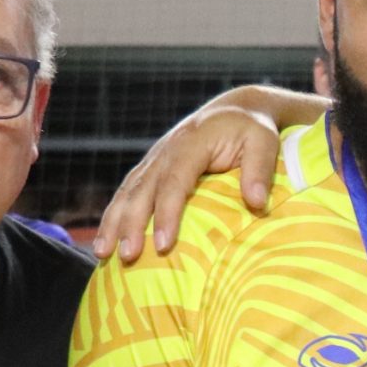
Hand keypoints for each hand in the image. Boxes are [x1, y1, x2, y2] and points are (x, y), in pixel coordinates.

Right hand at [93, 101, 284, 261]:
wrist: (235, 110)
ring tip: (102, 253)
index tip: (163, 244)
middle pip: (142, 190)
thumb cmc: (252, 130)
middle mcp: (166, 151)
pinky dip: (113, 215)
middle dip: (131, 224)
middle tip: (128, 256)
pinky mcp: (150, 167)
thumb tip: (255, 203)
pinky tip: (106, 239)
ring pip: (127, 191)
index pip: (174, 182)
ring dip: (113, 222)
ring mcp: (154, 158)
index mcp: (191, 144)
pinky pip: (127, 191)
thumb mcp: (264, 143)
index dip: (167, 214)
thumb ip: (259, 171)